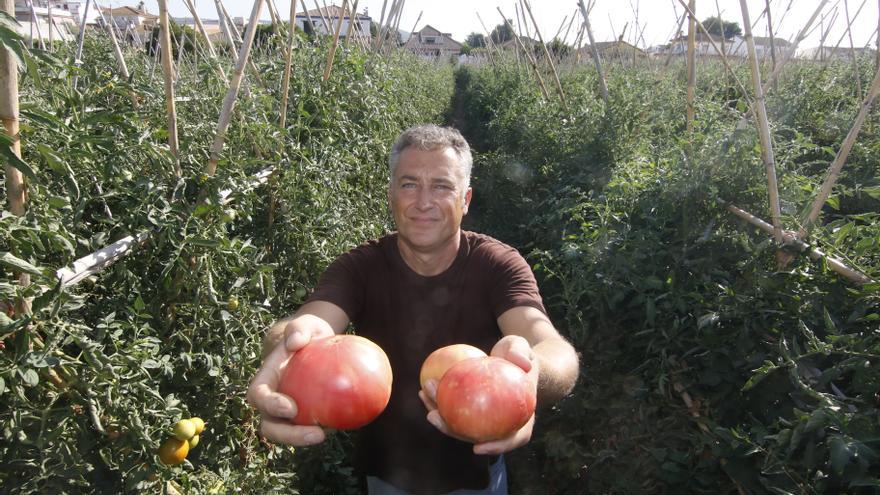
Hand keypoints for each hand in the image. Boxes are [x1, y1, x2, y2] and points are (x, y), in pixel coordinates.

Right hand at [246, 321, 334, 445]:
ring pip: (288, 432)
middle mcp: (272, 399)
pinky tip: (344, 426)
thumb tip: (297, 341)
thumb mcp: (306, 324)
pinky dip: (324, 429)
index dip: (270, 405)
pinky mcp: (304, 415)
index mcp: (267, 378)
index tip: (291, 408)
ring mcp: (286, 411)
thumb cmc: (307, 333)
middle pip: (270, 424)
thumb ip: (299, 328)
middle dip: (288, 435)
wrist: (314, 344)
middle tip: (317, 434)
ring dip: (305, 439)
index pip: (258, 395)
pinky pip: (309, 425)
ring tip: (330, 434)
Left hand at [419, 335, 538, 454]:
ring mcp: (482, 419)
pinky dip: (438, 398)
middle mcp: (499, 424)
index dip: (495, 447)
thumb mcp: (524, 350)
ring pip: (459, 423)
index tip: (477, 448)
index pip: (512, 439)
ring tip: (423, 394)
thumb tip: (522, 363)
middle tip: (433, 415)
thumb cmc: (520, 358)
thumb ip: (523, 354)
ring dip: (438, 413)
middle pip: (475, 435)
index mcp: (519, 419)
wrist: (514, 360)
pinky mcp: (469, 409)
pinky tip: (425, 385)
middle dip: (450, 429)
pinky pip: (453, 407)